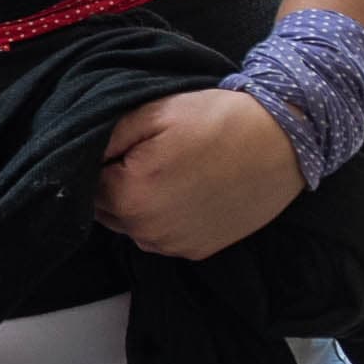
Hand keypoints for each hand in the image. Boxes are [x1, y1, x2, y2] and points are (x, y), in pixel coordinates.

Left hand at [96, 88, 306, 260]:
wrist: (285, 141)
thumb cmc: (218, 121)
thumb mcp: (153, 113)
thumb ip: (106, 136)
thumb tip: (78, 151)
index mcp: (128, 196)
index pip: (85, 183)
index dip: (101, 161)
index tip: (126, 144)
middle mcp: (146, 231)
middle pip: (105, 209)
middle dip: (115, 184)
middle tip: (149, 154)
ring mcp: (173, 245)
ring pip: (132, 225)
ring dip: (139, 203)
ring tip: (171, 171)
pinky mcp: (198, 251)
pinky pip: (163, 236)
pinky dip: (165, 217)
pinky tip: (187, 190)